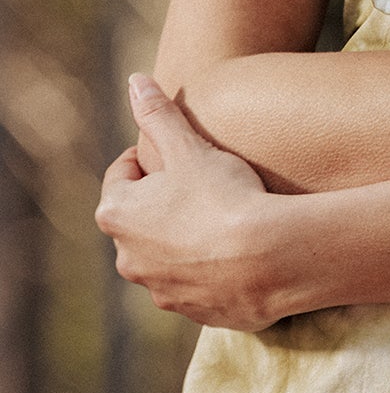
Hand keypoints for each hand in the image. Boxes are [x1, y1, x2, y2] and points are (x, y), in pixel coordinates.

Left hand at [95, 75, 277, 331]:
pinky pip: (196, 283)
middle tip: (202, 181)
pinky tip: (238, 249)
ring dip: (185, 236)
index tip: (178, 150)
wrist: (267, 260)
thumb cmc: (223, 196)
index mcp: (117, 215)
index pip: (122, 175)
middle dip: (165, 200)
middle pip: (142, 218)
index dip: (150, 157)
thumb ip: (158, 114)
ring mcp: (160, 291)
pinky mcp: (194, 312)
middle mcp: (128, 258)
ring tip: (223, 216)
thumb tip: (135, 80)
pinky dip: (210, 267)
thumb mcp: (189, 146)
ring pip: (166, 254)